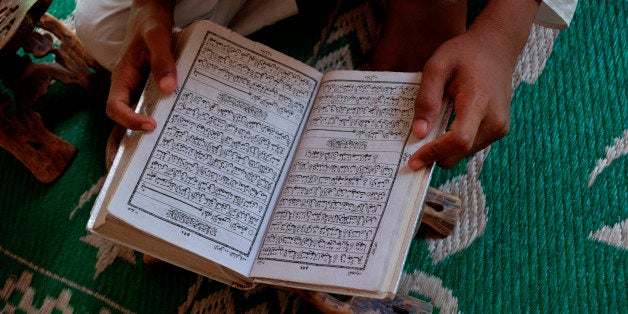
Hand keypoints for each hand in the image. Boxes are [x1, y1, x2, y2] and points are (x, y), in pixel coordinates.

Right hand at [106, 0, 176, 129]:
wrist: (152, 11)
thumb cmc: (151, 21)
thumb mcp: (158, 37)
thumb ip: (162, 61)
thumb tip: (168, 88)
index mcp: (122, 74)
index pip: (115, 107)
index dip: (129, 120)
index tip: (151, 125)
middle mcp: (127, 83)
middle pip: (126, 113)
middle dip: (141, 127)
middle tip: (165, 134)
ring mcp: (138, 84)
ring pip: (140, 109)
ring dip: (154, 120)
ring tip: (174, 128)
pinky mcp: (149, 83)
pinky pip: (154, 100)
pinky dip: (163, 108)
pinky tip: (179, 112)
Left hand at [408, 31, 512, 169]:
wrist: (495, 49)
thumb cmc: (465, 54)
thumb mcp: (437, 67)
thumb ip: (427, 99)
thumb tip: (419, 132)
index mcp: (479, 102)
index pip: (458, 139)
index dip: (435, 153)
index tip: (414, 160)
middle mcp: (495, 120)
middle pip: (460, 151)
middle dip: (436, 154)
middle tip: (413, 148)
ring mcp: (500, 127)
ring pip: (465, 153)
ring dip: (445, 148)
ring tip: (433, 127)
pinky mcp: (499, 130)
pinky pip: (472, 146)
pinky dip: (455, 143)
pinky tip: (446, 125)